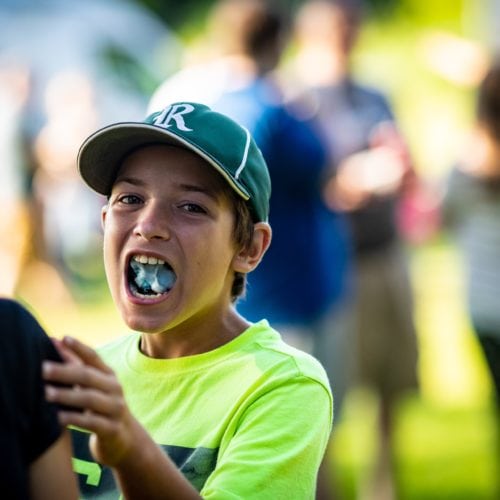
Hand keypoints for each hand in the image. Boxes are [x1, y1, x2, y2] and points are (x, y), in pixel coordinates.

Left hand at [43, 336, 136, 466]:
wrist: (125, 440)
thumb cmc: (100, 408)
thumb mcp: (93, 387)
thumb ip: (75, 365)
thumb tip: (55, 341)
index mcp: (109, 375)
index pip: (94, 357)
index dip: (80, 347)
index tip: (63, 338)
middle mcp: (114, 388)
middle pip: (89, 376)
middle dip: (65, 372)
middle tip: (43, 369)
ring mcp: (116, 408)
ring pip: (90, 399)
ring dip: (66, 395)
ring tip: (46, 393)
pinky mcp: (112, 429)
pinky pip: (92, 422)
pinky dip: (74, 419)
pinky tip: (57, 418)